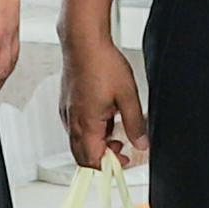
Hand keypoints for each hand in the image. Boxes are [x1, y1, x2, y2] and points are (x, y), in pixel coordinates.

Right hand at [63, 29, 147, 171]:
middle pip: (82, 155)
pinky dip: (90, 131)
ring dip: (97, 144)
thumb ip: (135, 124)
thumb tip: (141, 143)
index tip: (124, 161)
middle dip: (103, 158)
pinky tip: (105, 118)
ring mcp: (67, 112)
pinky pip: (76, 127)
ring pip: (78, 142)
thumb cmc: (101, 63)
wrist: (84, 41)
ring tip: (116, 131)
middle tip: (122, 151)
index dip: (109, 166)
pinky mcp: (67, 104)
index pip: (92, 161)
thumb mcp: (128, 96)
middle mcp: (72, 121)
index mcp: (86, 123)